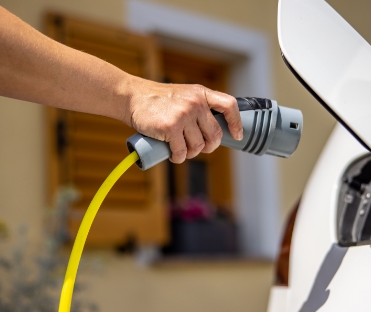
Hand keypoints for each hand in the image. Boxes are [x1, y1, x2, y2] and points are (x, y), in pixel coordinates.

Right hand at [124, 77, 242, 162]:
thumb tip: (213, 131)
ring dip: (190, 153)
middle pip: (215, 135)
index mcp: (201, 94)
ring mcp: (184, 115)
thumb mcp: (184, 95)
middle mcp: (196, 103)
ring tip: (180, 149)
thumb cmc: (158, 100)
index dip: (236, 123)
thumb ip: (199, 106)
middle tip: (196, 148)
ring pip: (198, 146)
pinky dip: (178, 157)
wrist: (133, 97)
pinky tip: (173, 154)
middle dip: (208, 147)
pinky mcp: (171, 128)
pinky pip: (182, 152)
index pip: (229, 106)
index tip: (237, 135)